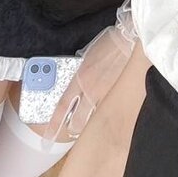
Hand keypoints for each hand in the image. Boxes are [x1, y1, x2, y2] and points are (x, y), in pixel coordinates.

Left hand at [42, 24, 134, 144]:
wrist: (129, 40)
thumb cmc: (110, 43)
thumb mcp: (88, 54)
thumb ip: (81, 69)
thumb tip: (78, 76)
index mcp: (79, 78)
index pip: (62, 106)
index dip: (54, 123)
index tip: (48, 136)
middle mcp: (89, 89)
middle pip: (77, 119)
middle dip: (72, 128)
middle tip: (69, 131)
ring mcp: (105, 94)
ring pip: (92, 118)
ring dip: (88, 123)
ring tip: (85, 127)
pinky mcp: (118, 95)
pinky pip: (107, 110)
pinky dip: (103, 114)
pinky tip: (104, 115)